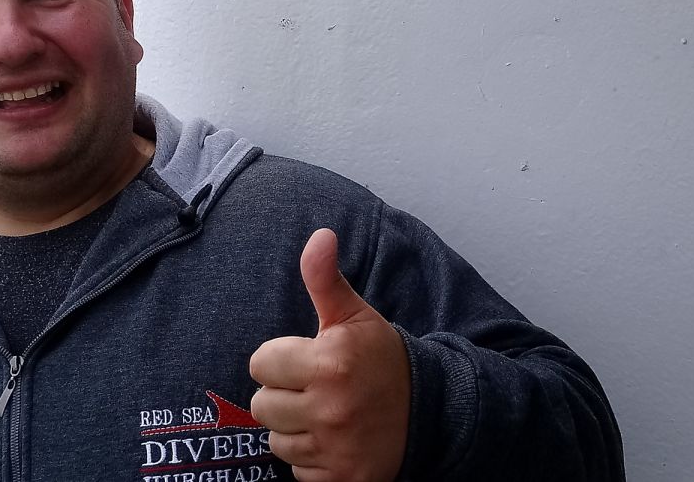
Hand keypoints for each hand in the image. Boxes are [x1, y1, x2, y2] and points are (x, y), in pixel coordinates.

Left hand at [249, 228, 409, 481]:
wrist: (433, 411)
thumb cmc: (382, 358)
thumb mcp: (355, 316)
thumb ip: (325, 279)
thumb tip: (319, 235)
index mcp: (330, 362)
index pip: (260, 363)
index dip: (280, 359)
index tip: (306, 359)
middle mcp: (331, 408)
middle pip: (262, 404)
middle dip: (283, 394)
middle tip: (314, 387)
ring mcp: (337, 448)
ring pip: (277, 440)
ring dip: (295, 428)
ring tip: (325, 413)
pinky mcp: (343, 479)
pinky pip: (298, 471)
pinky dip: (312, 458)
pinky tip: (334, 440)